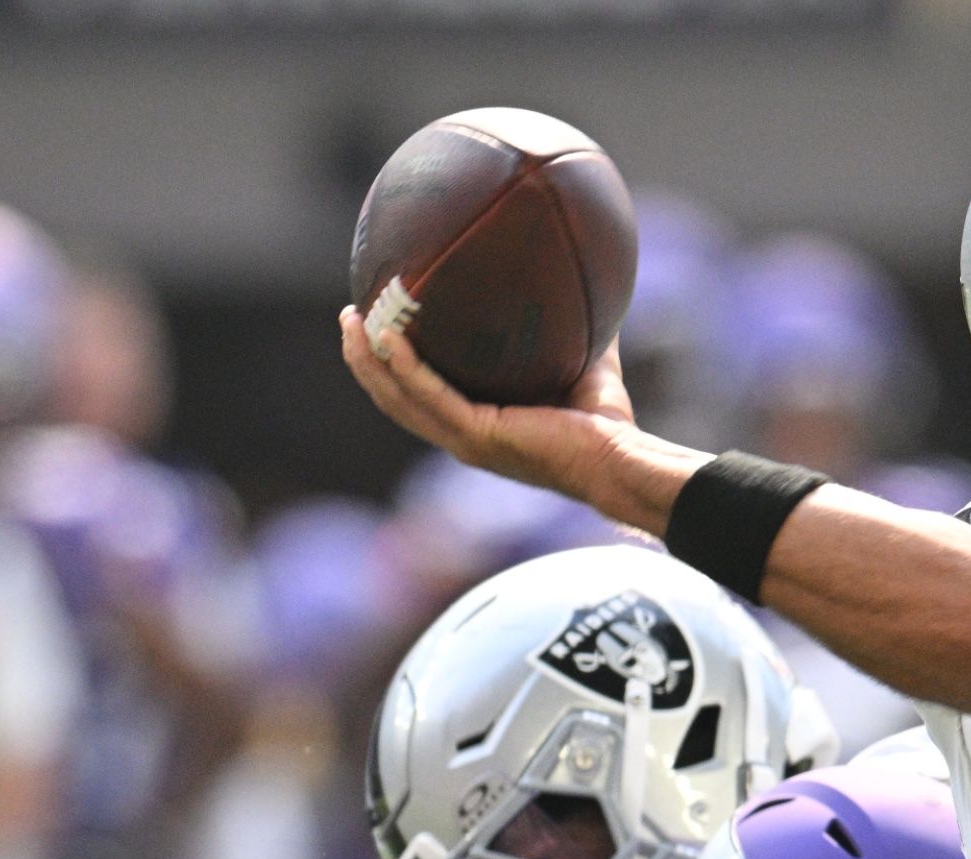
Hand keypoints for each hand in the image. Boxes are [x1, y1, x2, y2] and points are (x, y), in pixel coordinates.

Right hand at [336, 308, 645, 517]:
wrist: (622, 460)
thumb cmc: (609, 425)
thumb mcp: (584, 365)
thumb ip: (575, 332)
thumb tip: (590, 286)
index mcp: (477, 427)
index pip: (419, 398)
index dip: (390, 367)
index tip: (375, 328)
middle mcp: (463, 437)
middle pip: (392, 398)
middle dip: (363, 359)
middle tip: (348, 317)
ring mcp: (466, 441)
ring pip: (397, 398)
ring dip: (368, 360)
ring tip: (351, 320)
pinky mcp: (477, 437)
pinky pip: (428, 395)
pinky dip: (404, 366)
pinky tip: (387, 336)